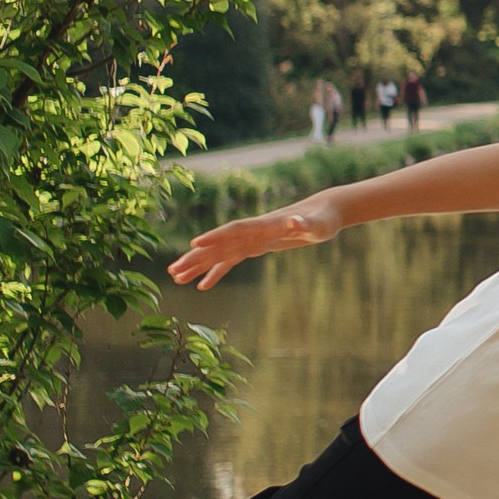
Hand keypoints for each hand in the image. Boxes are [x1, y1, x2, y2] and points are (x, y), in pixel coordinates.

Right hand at [168, 196, 343, 290]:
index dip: (216, 237)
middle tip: (173, 271)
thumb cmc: (322, 220)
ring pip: (220, 254)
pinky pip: (231, 261)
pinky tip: (203, 285)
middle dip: (197, 257)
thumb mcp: (316, 224)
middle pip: (220, 245)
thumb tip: (296, 221)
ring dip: (199, 265)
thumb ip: (304, 223)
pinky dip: (217, 272)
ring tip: (177, 278)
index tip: (194, 244)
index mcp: (263, 226)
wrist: (324, 213)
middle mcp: (253, 232)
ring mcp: (253, 240)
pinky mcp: (256, 247)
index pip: (235, 231)